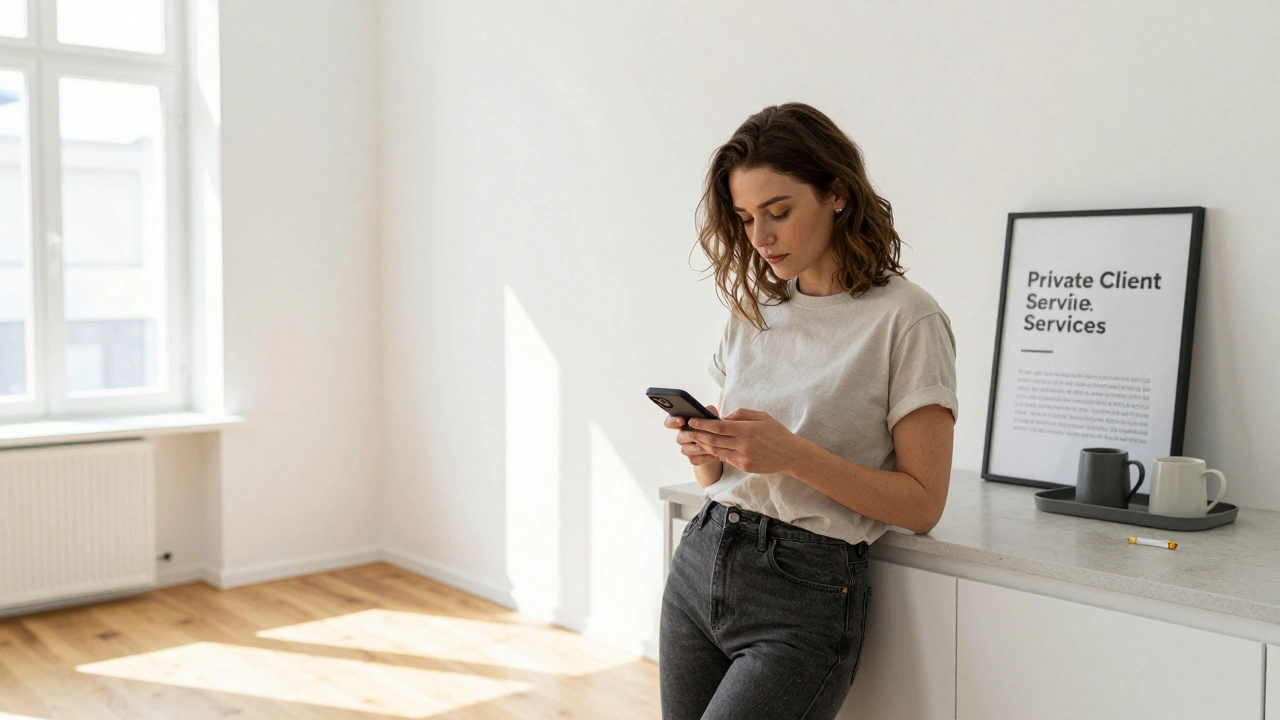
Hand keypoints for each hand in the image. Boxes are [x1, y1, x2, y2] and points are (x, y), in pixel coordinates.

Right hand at [666, 405, 722, 465]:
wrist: (721, 442)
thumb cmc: (713, 425)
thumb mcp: (712, 416)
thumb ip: (709, 411)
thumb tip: (708, 410)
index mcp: (682, 423)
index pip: (669, 422)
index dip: (673, 421)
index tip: (682, 420)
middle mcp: (681, 436)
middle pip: (680, 437)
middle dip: (692, 435)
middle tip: (701, 433)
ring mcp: (686, 449)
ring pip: (687, 450)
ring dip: (701, 446)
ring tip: (713, 444)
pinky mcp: (693, 459)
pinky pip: (696, 459)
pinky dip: (706, 457)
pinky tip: (716, 454)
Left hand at [684, 408, 804, 474]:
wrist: (790, 454)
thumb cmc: (776, 432)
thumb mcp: (762, 416)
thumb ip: (741, 414)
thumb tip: (723, 416)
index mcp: (747, 430)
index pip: (719, 426)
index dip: (703, 423)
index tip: (692, 420)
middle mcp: (744, 445)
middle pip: (714, 440)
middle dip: (698, 435)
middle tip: (688, 430)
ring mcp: (743, 458)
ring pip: (717, 451)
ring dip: (704, 445)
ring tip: (696, 439)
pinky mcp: (744, 467)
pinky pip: (726, 459)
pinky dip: (716, 453)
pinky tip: (711, 447)